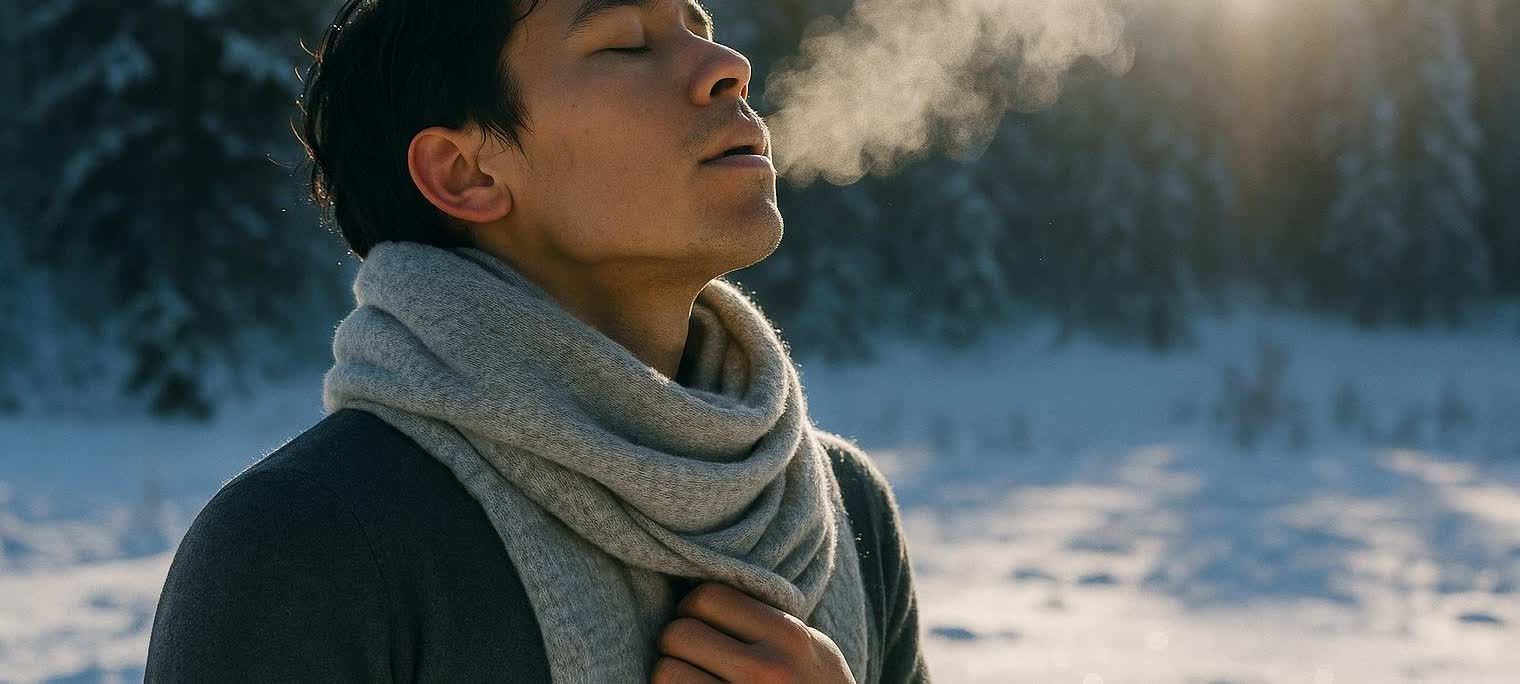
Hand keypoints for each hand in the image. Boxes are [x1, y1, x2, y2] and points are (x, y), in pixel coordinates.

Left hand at [652, 581, 855, 683]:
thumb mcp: (813, 648)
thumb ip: (769, 621)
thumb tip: (706, 595)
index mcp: (789, 637)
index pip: (708, 597)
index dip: (692, 608)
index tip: (698, 622)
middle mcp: (766, 670)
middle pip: (680, 634)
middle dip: (676, 643)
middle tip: (689, 655)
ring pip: (666, 673)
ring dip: (671, 674)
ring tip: (691, 678)